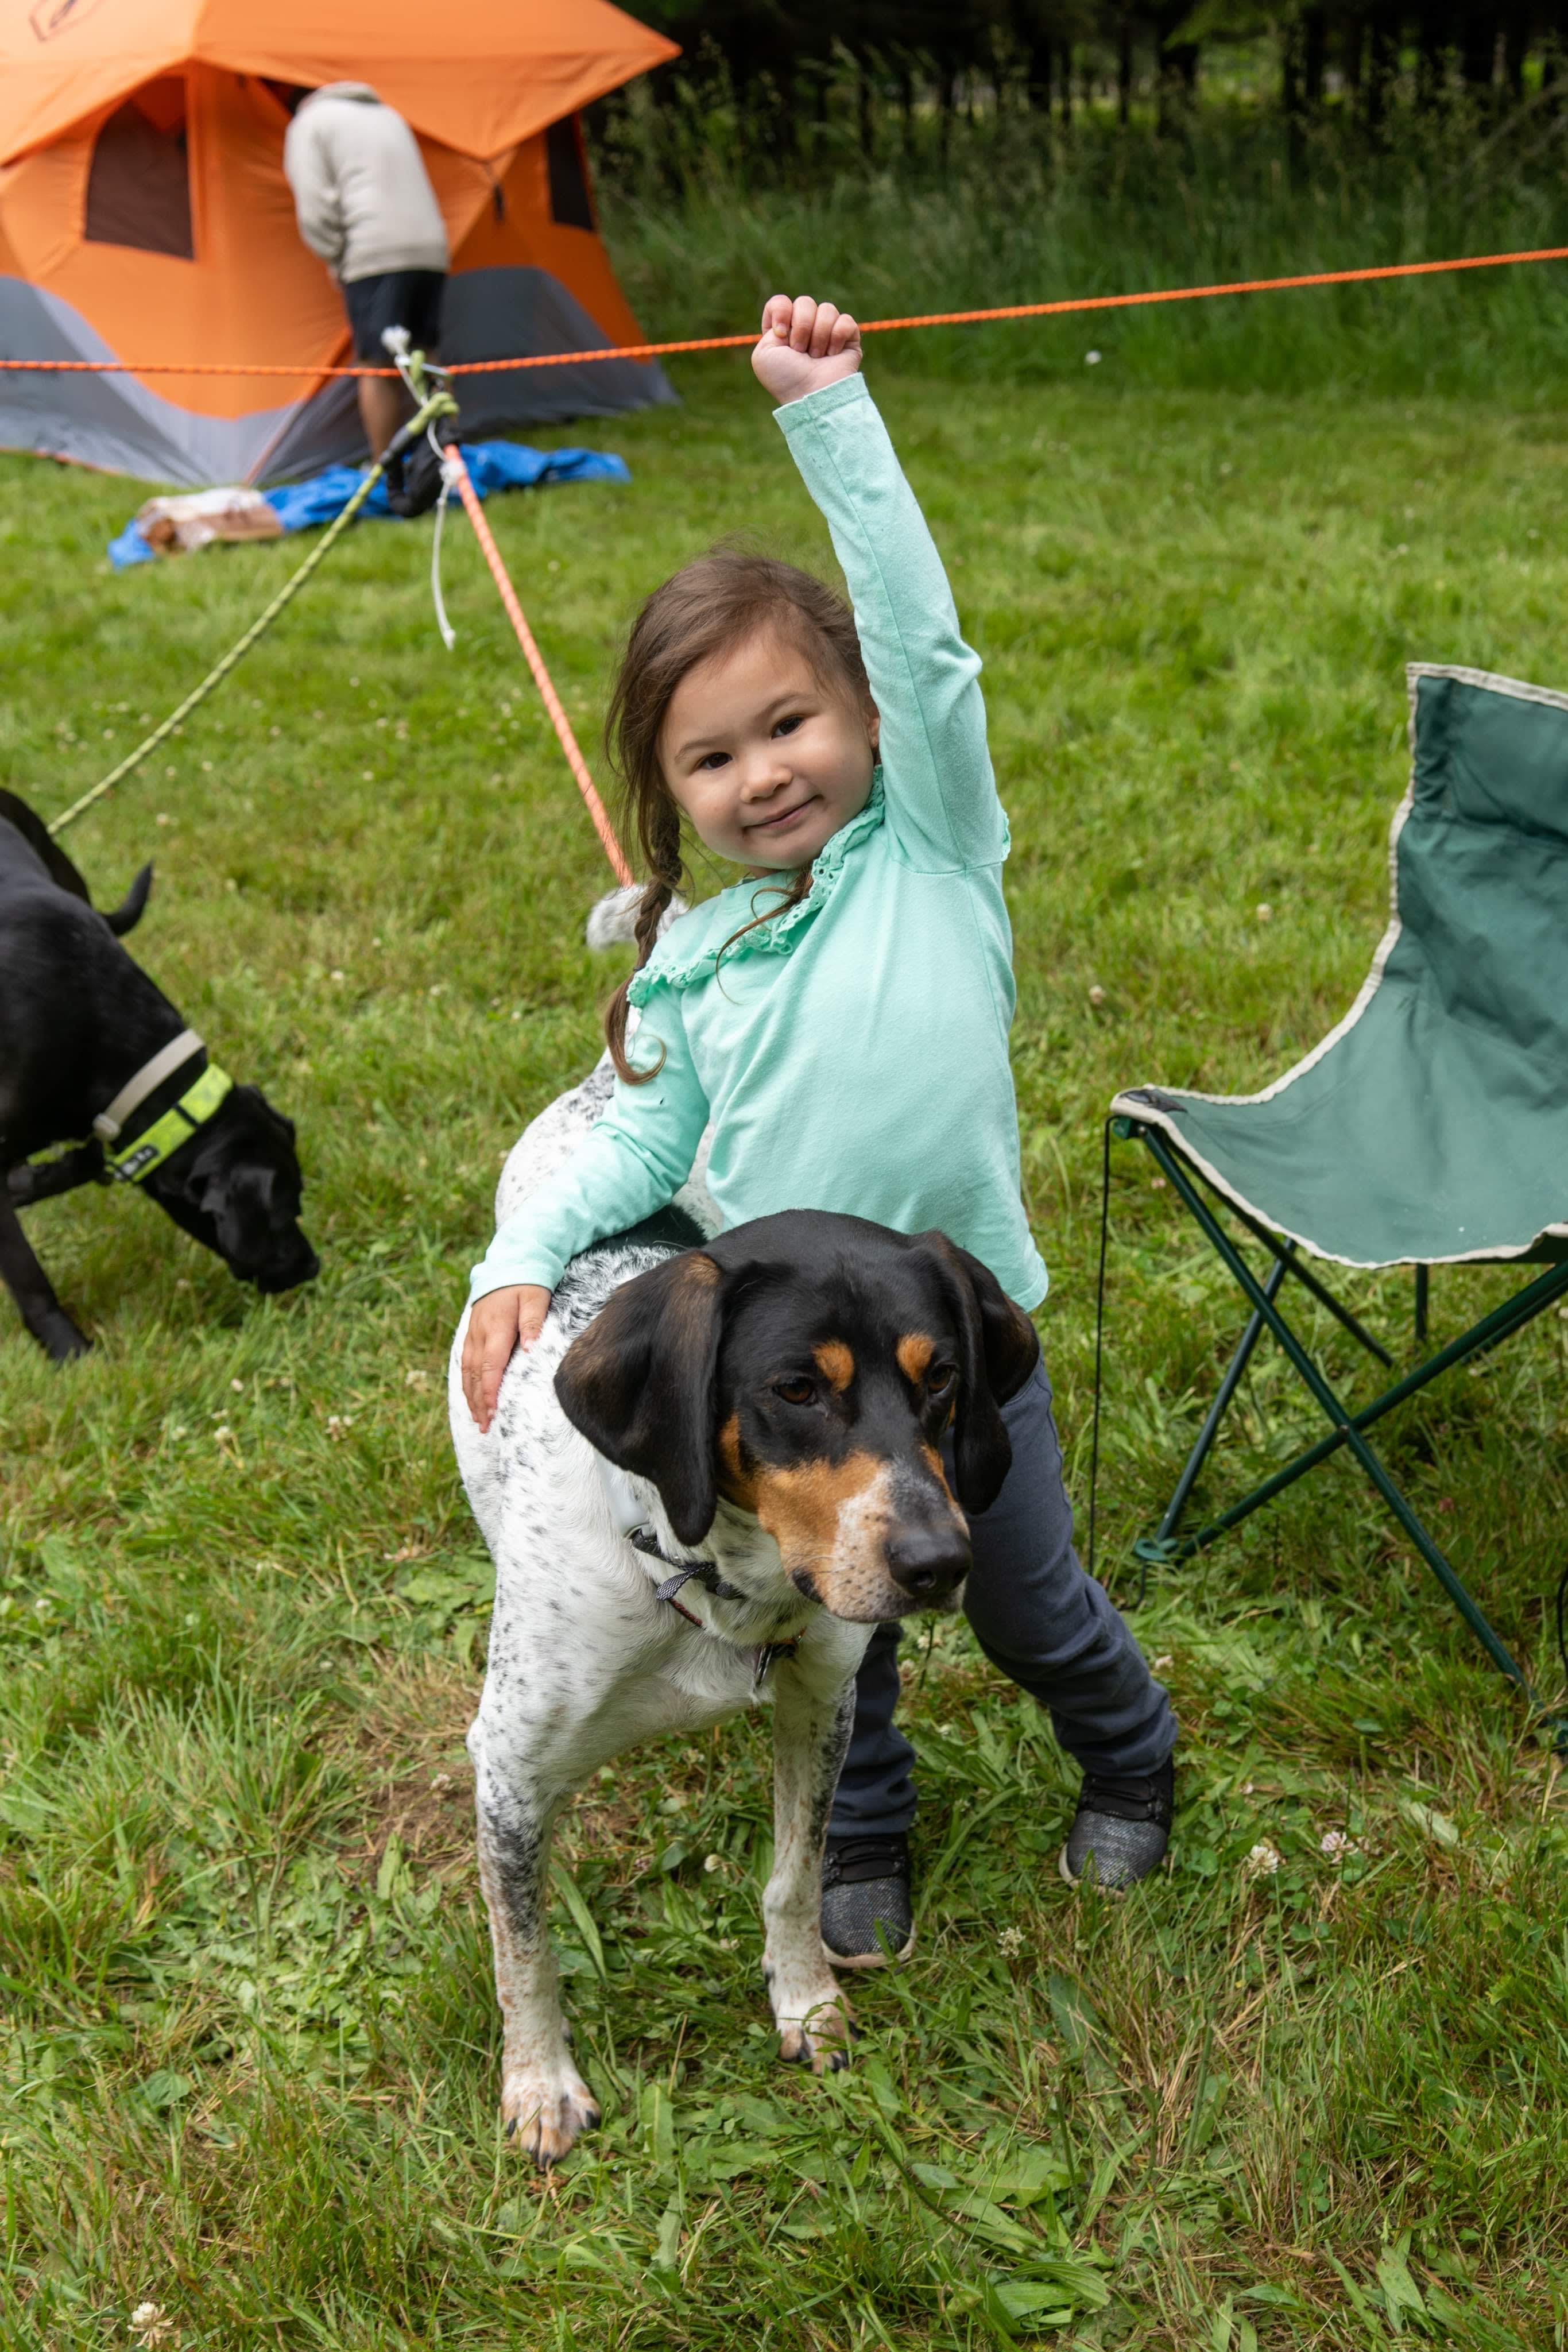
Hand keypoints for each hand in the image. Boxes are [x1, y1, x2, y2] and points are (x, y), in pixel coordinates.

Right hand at [462, 1283, 551, 1430]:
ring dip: (471, 1396)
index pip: (491, 1366)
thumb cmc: (526, 1283)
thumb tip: (531, 1350)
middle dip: (479, 1402)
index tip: (492, 1412)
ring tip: (477, 1420)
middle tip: (484, 1426)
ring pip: (467, 1371)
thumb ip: (533, 1323)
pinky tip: (471, 1397)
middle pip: (476, 1375)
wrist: (507, 1265)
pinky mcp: (471, 1334)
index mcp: (496, 1328)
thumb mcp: (535, 1298)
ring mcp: (472, 1334)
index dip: (490, 1392)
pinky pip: (465, 1363)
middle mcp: (480, 1334)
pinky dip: (467, 1383)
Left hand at [752, 295, 861, 405]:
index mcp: (783, 331)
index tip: (781, 333)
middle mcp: (805, 329)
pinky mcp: (848, 338)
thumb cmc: (786, 379)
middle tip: (801, 351)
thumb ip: (770, 324)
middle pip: (805, 302)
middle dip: (802, 326)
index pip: (781, 302)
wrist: (812, 394)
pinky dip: (837, 337)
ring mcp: (828, 332)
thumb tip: (793, 318)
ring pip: (827, 309)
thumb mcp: (763, 354)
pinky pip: (845, 320)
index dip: (781, 311)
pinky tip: (833, 354)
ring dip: (819, 335)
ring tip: (817, 357)